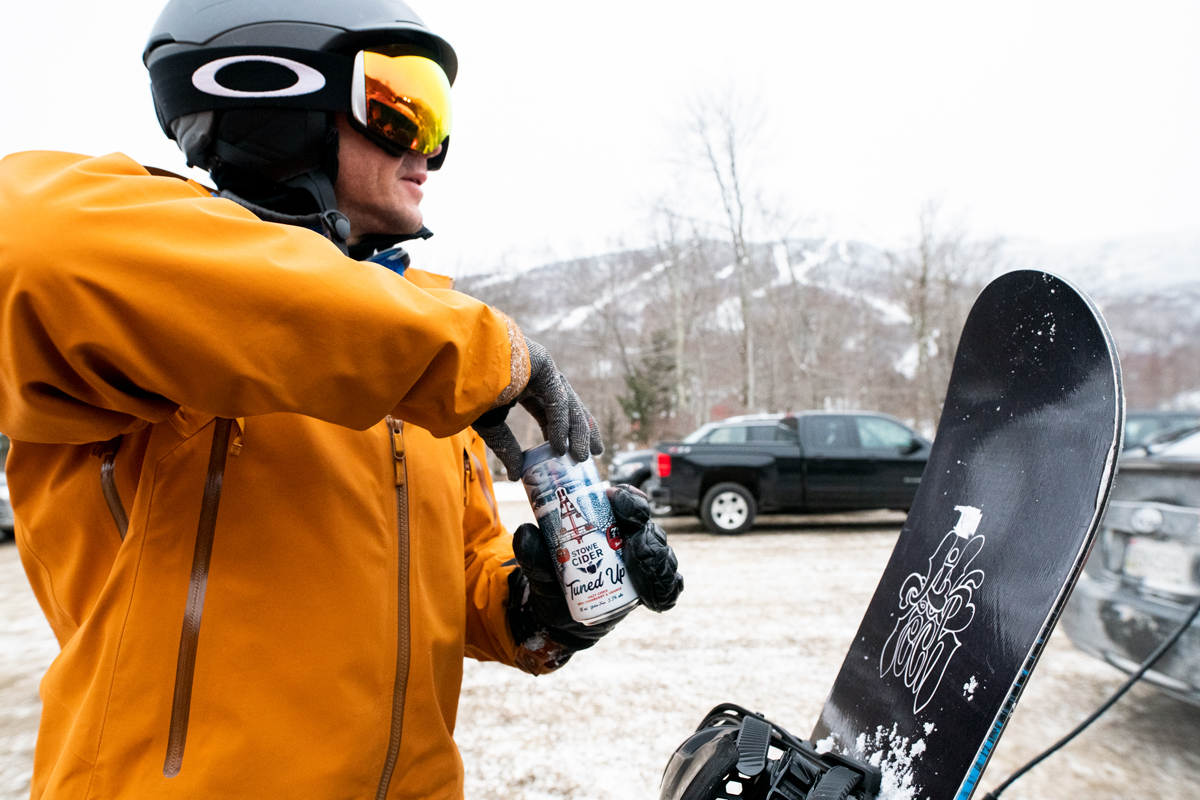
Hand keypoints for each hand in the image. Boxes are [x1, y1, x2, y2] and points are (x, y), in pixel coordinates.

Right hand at [473, 338, 603, 480]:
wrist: (453, 367)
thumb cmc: (465, 393)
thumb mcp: (489, 425)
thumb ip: (506, 447)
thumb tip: (515, 476)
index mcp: (523, 383)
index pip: (551, 410)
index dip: (561, 432)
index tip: (568, 454)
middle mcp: (536, 374)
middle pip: (567, 405)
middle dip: (580, 430)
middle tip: (591, 455)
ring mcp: (541, 366)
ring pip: (567, 402)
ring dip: (577, 430)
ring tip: (582, 457)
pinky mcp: (542, 361)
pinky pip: (556, 398)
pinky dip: (559, 423)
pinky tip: (560, 446)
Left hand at [507, 485, 683, 673]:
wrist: (560, 619)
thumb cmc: (553, 584)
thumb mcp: (539, 569)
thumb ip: (533, 552)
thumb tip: (527, 530)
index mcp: (608, 524)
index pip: (627, 503)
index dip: (628, 499)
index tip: (615, 499)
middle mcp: (630, 540)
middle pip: (649, 526)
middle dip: (646, 533)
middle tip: (634, 546)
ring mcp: (641, 564)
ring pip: (661, 552)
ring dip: (657, 561)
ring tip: (643, 575)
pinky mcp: (648, 587)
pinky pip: (669, 584)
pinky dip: (668, 588)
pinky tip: (657, 598)